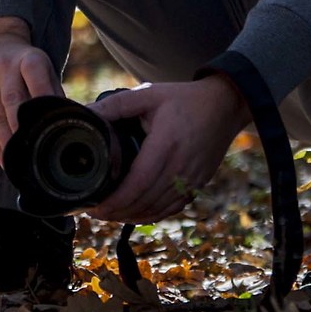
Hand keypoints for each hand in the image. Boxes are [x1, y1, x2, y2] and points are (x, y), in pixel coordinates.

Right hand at [0, 17, 57, 157]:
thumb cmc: (25, 68)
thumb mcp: (43, 70)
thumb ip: (54, 93)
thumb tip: (70, 122)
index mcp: (28, 60)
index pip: (36, 78)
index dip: (44, 99)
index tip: (52, 124)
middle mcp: (3, 69)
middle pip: (13, 100)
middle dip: (23, 128)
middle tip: (35, 154)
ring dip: (9, 143)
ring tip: (21, 164)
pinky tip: (6, 160)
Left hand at [87, 74, 249, 224]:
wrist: (224, 106)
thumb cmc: (184, 100)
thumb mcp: (149, 94)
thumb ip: (116, 104)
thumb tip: (86, 112)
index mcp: (166, 144)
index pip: (139, 182)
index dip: (116, 200)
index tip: (95, 207)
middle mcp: (181, 166)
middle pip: (146, 201)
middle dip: (117, 212)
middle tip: (94, 213)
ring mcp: (192, 179)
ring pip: (158, 209)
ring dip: (132, 217)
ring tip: (109, 215)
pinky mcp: (198, 184)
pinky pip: (172, 208)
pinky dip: (152, 216)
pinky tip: (135, 215)